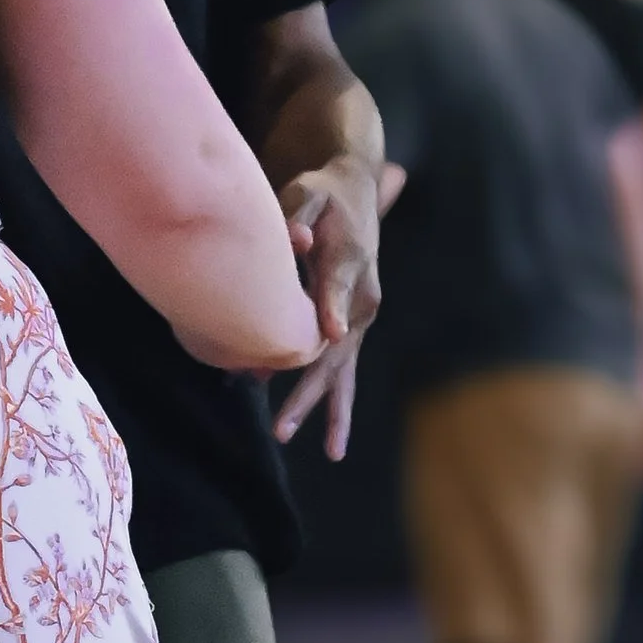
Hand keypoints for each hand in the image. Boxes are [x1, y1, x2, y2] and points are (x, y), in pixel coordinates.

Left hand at [271, 155, 405, 461]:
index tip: (325, 341)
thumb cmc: (323, 194)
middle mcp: (362, 300)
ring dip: (331, 411)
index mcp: (351, 265)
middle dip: (307, 393)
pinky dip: (335, 401)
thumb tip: (301, 242)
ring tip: (330, 453)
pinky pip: (343, 370)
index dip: (328, 313)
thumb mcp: (308, 196)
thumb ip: (300, 219)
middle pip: (335, 353)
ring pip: (343, 372)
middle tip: (281, 429)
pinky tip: (328, 439)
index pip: (336, 293)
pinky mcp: (351, 325)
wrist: (353, 189)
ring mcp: (359, 317)